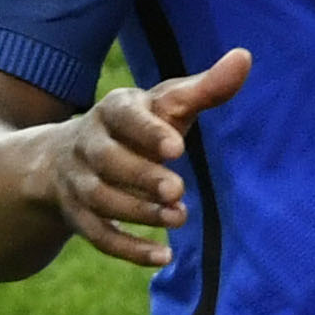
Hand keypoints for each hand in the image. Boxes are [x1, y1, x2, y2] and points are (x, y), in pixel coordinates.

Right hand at [31, 49, 251, 266]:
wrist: (70, 155)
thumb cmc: (140, 125)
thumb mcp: (168, 103)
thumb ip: (205, 87)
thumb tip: (244, 57)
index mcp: (112, 111)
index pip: (123, 117)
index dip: (147, 132)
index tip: (178, 147)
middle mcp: (87, 144)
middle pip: (106, 162)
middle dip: (141, 178)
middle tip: (178, 190)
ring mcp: (78, 181)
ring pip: (100, 200)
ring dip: (138, 213)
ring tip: (179, 217)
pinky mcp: (78, 215)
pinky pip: (97, 236)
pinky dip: (127, 249)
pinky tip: (163, 257)